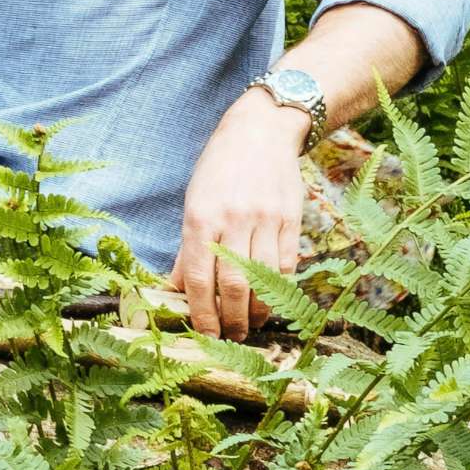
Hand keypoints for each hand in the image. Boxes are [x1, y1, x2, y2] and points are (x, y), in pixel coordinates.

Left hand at [168, 90, 306, 341]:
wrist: (261, 132)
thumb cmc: (219, 170)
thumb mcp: (193, 202)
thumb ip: (189, 248)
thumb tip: (178, 290)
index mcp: (201, 217)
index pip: (199, 278)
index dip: (202, 313)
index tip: (204, 334)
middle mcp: (233, 220)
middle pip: (234, 285)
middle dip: (232, 320)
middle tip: (231, 337)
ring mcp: (265, 220)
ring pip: (264, 280)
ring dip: (258, 311)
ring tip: (251, 325)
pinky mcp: (291, 219)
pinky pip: (286, 264)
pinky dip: (279, 288)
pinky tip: (271, 299)